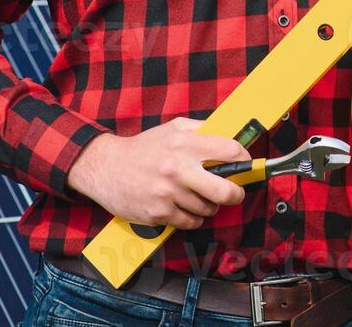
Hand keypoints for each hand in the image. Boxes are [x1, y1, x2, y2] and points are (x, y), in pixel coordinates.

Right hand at [67, 117, 249, 229]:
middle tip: (235, 193)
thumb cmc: (144, 147)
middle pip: (225, 191)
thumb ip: (202, 130)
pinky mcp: (158, 213)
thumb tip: (231, 135)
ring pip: (208, 209)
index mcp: (185, 144)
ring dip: (209, 206)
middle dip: (236, 194)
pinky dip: (192, 218)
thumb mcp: (173, 128)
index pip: (231, 152)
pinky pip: (190, 222)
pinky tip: (184, 207)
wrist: (106, 167)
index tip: (246, 165)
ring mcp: (168, 193)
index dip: (245, 160)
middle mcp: (178, 169)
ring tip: (199, 196)